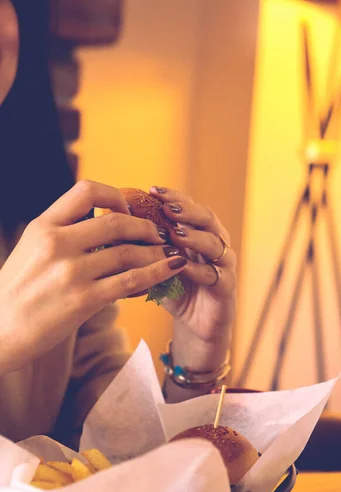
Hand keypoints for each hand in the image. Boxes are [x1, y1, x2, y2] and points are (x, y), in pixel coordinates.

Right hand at [0, 180, 186, 372]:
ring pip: (129, 252)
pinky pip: (131, 281)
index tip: (127, 209)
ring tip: (170, 253)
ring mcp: (71, 272)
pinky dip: (157, 272)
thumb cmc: (17, 292)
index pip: (86, 191)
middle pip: (116, 222)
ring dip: (156, 250)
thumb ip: (62, 235)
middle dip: (145, 226)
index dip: (115, 196)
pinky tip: (172, 268)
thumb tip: (102, 227)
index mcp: (43, 226)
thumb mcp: (31, 250)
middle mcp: (57, 243)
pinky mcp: (84, 300)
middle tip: (158, 234)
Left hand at [149, 186, 235, 349]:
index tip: (153, 190)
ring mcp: (224, 265)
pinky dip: (198, 270)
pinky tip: (182, 266)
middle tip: (167, 209)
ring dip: (195, 238)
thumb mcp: (154, 263)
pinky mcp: (227, 289)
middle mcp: (215, 243)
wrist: (193, 323)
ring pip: (215, 244)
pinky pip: (216, 275)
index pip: (189, 206)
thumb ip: (140, 244)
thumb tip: (106, 222)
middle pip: (207, 219)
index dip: (173, 197)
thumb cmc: (173, 288)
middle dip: (187, 211)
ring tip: (176, 234)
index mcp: (198, 232)